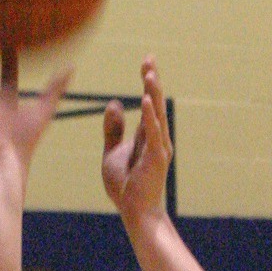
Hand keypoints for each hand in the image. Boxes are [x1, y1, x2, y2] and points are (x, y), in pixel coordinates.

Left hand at [101, 57, 172, 221]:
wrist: (135, 212)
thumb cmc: (126, 186)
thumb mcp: (112, 152)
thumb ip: (113, 129)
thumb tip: (114, 103)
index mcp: (148, 135)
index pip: (149, 102)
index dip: (148, 81)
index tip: (147, 60)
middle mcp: (157, 138)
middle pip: (155, 102)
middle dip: (152, 80)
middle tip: (149, 58)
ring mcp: (159, 147)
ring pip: (156, 114)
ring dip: (152, 93)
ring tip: (149, 73)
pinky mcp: (156, 158)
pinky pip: (153, 133)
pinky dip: (149, 116)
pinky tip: (145, 99)